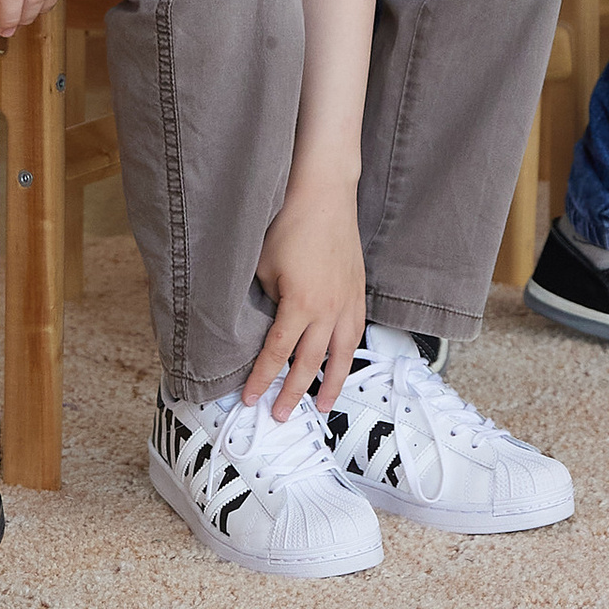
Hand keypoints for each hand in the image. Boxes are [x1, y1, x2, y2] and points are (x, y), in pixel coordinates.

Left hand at [245, 174, 365, 417]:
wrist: (323, 192)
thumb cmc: (289, 223)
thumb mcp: (263, 266)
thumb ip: (265, 301)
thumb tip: (265, 323)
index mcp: (300, 305)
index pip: (277, 354)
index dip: (262, 380)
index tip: (250, 399)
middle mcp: (328, 310)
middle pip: (309, 363)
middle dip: (294, 393)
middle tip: (281, 415)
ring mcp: (347, 301)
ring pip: (341, 354)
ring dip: (332, 383)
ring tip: (324, 405)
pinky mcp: (358, 290)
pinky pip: (356, 331)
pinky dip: (349, 353)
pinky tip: (344, 362)